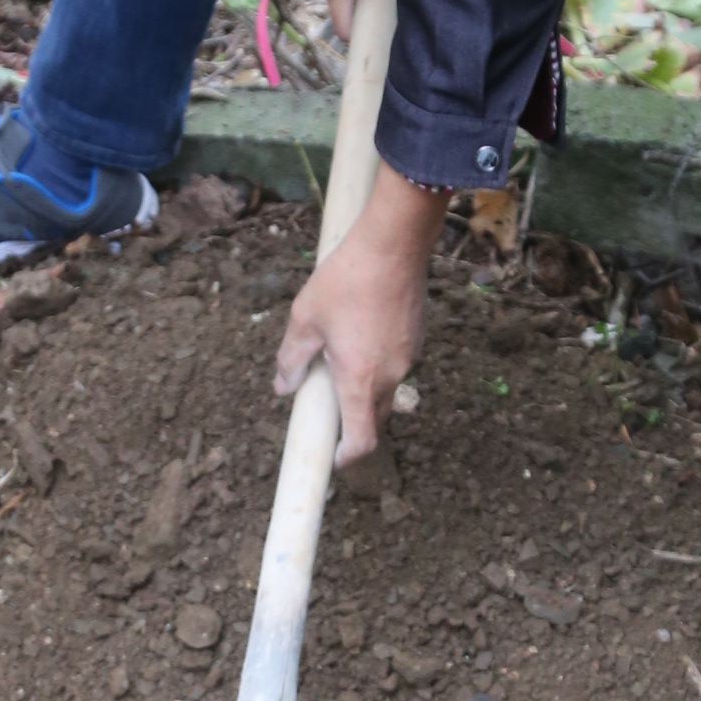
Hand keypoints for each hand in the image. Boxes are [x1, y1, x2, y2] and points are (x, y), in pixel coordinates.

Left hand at [274, 165, 442, 460]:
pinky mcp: (417, 338)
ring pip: (385, 388)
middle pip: (374, 418)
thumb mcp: (304, 318)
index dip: (347, 456)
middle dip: (352, 421)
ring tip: (339, 354)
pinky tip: (361, 331)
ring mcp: (409, 357)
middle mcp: (391, 375)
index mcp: (361, 379)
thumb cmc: (346, 279)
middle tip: (326, 402)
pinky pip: (395, 363)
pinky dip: (378, 363)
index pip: (362, 440)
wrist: (394, 243)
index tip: (333, 456)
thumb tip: (283, 387)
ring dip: (364, 387)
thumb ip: (291, 359)